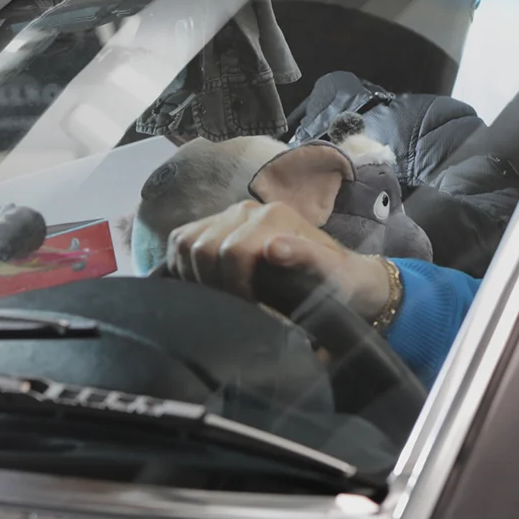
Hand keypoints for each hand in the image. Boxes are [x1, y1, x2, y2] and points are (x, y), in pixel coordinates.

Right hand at [163, 201, 392, 321]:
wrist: (338, 274)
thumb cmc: (336, 279)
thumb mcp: (332, 273)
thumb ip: (307, 256)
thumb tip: (272, 248)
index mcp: (274, 216)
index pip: (231, 252)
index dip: (233, 287)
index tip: (247, 309)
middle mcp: (247, 209)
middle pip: (202, 247)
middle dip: (211, 283)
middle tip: (229, 307)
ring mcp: (228, 215)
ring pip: (185, 242)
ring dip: (193, 275)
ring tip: (216, 298)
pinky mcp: (215, 225)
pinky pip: (180, 239)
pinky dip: (181, 265)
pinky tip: (199, 286)